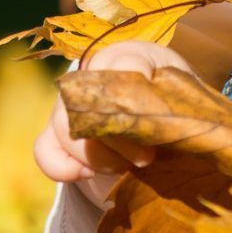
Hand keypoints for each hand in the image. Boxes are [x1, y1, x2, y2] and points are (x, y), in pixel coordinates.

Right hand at [33, 40, 196, 206]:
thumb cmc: (175, 109)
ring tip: (130, 166)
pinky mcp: (56, 135)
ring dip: (99, 157)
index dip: (135, 85)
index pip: (125, 61)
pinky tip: (87, 175)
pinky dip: (64, 167)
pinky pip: (45, 150)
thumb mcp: (186, 100)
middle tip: (148, 156)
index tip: (154, 113)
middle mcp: (92, 75)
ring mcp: (69, 104)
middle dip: (119, 137)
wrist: (159, 124)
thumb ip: (179, 103)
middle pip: (89, 102)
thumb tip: (165, 125)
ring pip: (65, 128)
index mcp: (130, 57)